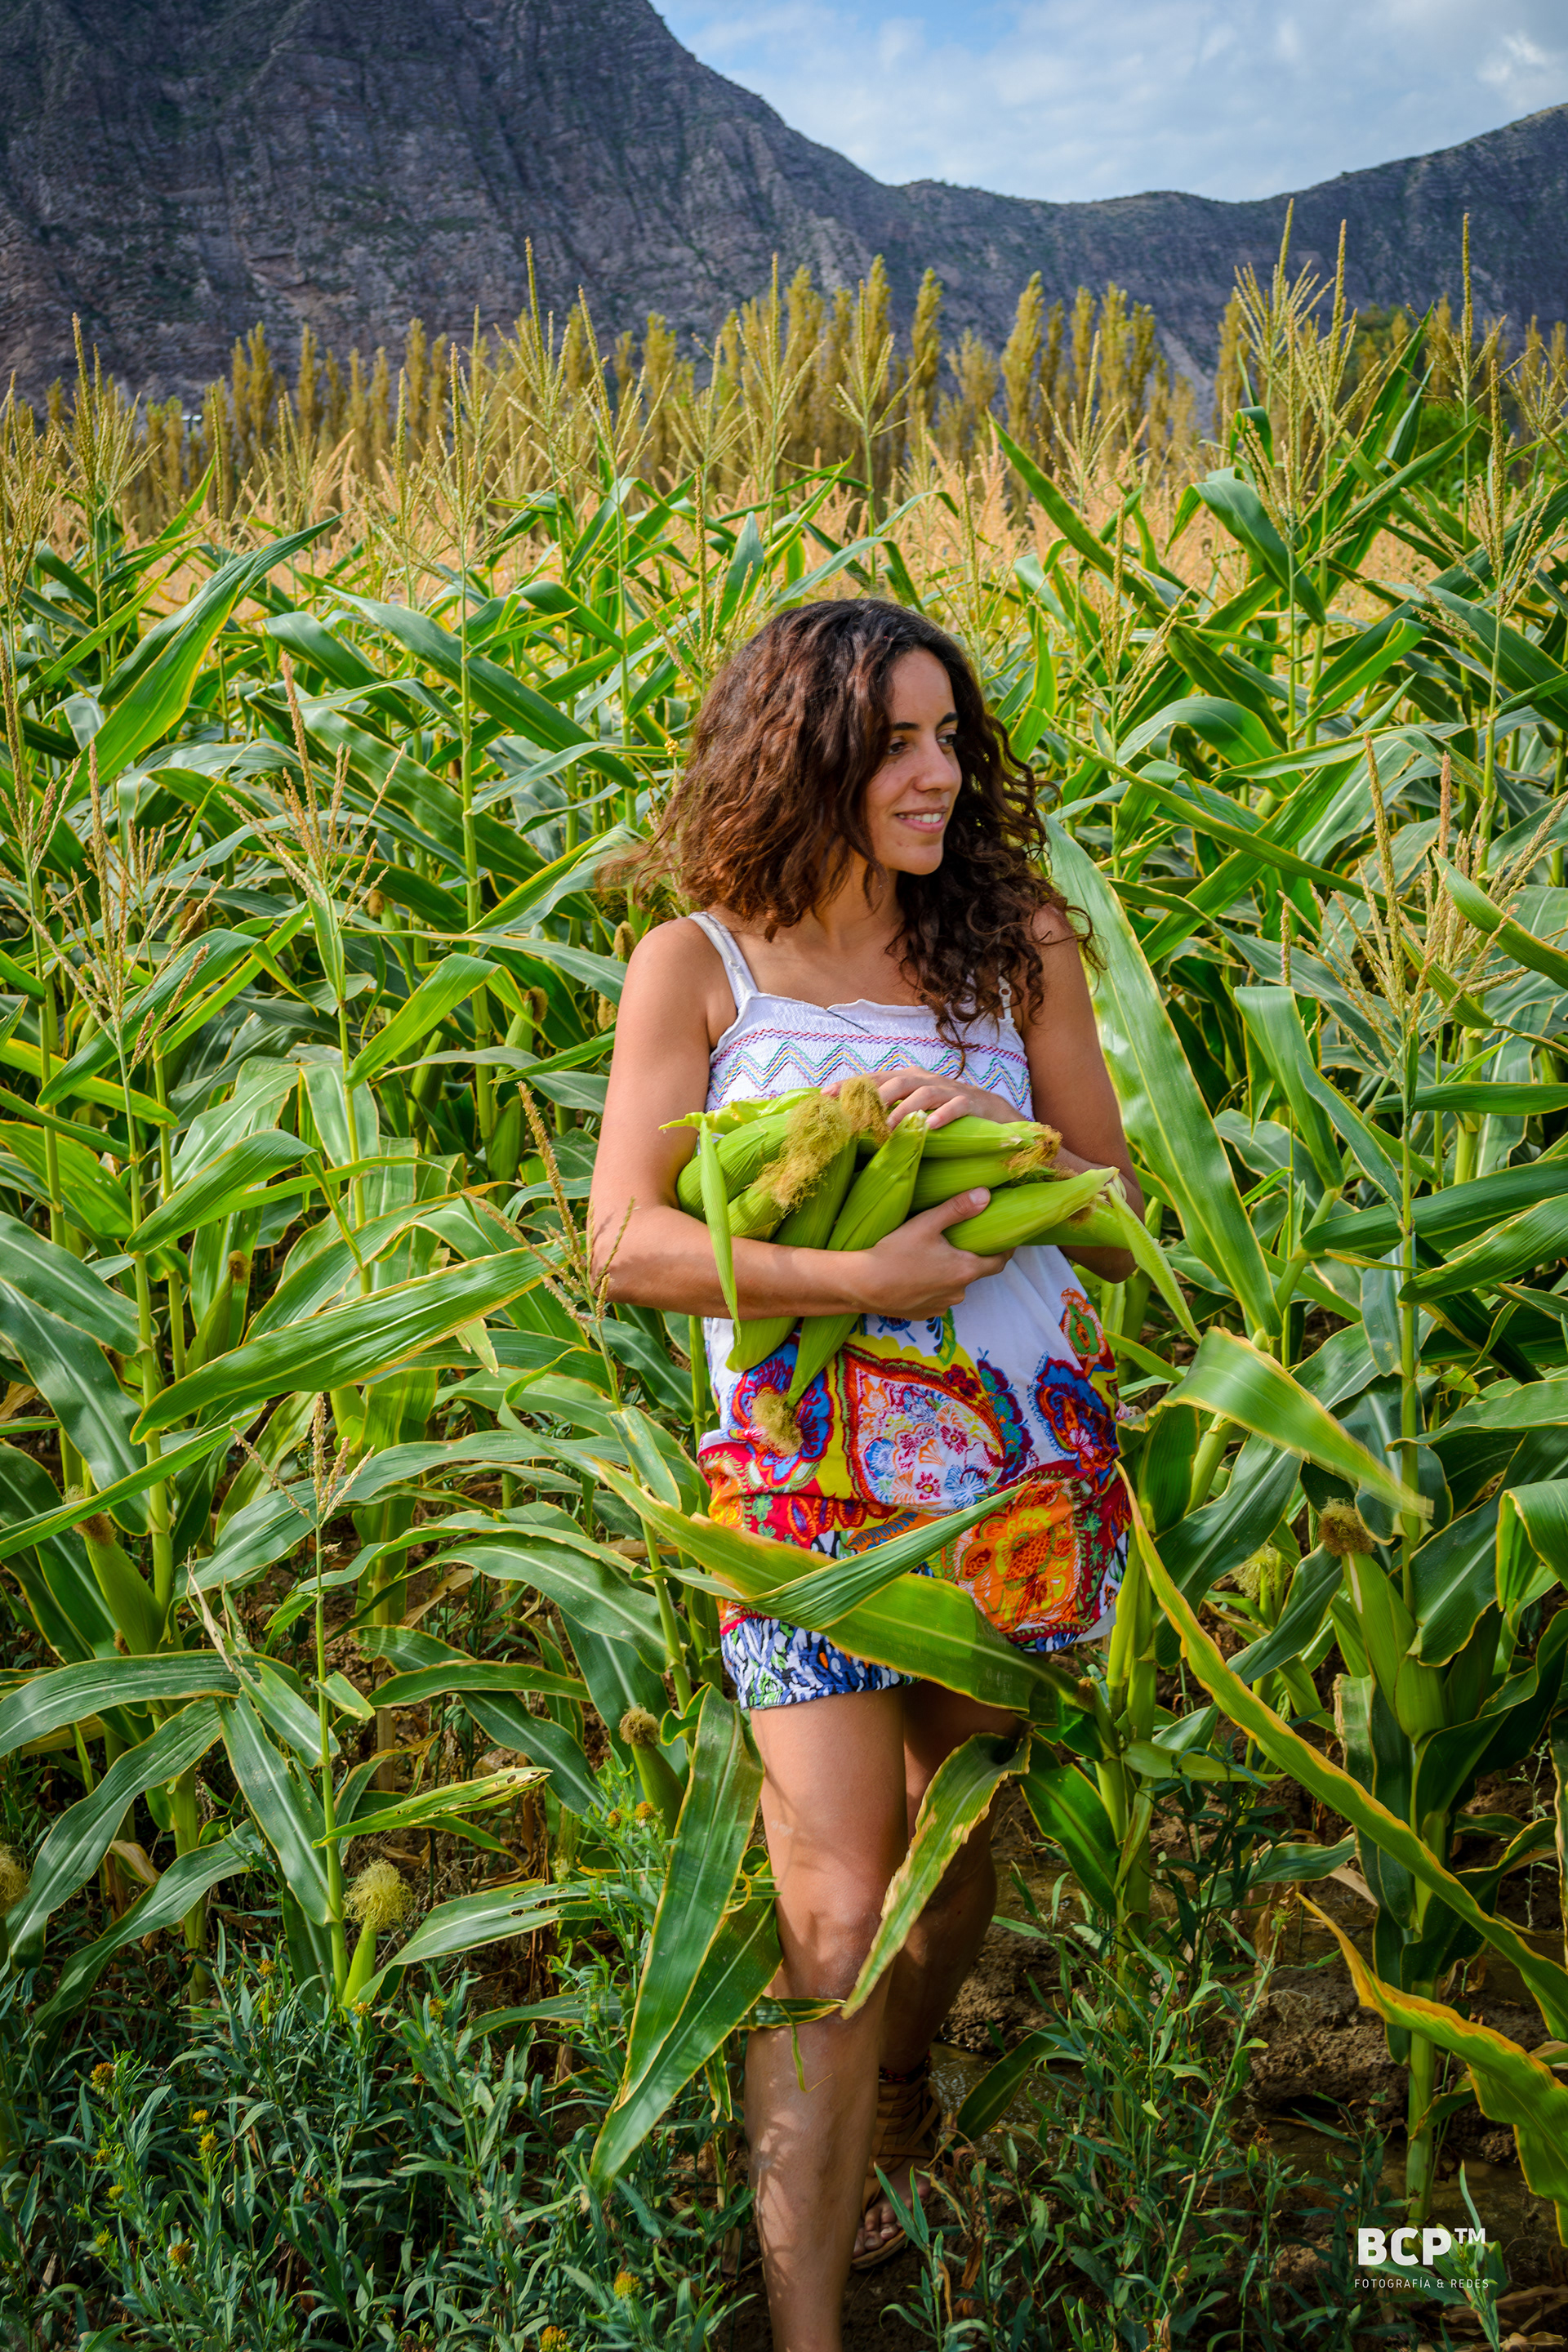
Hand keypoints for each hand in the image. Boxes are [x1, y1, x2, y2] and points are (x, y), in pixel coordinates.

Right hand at [840, 1191, 1010, 1318]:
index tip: (1003, 1239)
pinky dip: (933, 1288)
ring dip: (949, 1274)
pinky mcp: (924, 1315)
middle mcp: (958, 1292)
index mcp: (965, 1270)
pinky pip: (937, 1299)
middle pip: (974, 1273)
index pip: (999, 1262)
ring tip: (933, 1258)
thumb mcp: (926, 1224)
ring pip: (954, 1287)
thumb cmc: (895, 1253)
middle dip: (970, 1258)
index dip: (1004, 1250)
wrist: (863, 1285)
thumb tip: (986, 1195)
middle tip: (959, 1241)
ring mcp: (941, 1306)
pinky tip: (917, 1277)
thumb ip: (958, 1209)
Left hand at [862, 1064, 1022, 1133]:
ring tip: (887, 1130)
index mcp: (907, 1078)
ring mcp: (948, 1090)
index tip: (824, 1096)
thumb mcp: (911, 1107)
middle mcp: (925, 1079)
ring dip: (903, 1111)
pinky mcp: (970, 1103)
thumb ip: (885, 1110)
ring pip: (923, 1094)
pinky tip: (930, 1127)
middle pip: (896, 1082)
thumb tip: (849, 1125)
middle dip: (875, 1099)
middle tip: (857, 1119)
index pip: (874, 1079)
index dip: (850, 1086)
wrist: (990, 1111)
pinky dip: (942, 1115)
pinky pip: (955, 1106)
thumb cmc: (942, 1111)